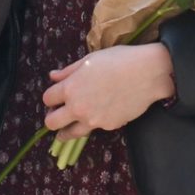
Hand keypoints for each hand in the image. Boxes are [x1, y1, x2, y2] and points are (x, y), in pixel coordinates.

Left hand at [42, 44, 174, 141]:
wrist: (146, 74)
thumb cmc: (117, 60)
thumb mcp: (88, 60)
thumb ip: (68, 72)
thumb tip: (53, 77)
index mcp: (70, 89)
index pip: (47, 99)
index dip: (51, 97)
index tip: (55, 96)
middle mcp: (78, 108)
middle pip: (51, 122)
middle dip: (52, 118)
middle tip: (57, 114)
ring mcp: (93, 120)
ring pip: (70, 134)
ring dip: (65, 131)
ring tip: (65, 130)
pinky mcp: (108, 127)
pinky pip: (93, 128)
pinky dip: (92, 124)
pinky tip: (97, 114)